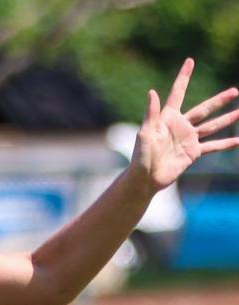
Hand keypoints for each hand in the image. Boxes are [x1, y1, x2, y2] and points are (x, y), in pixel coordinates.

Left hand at [134, 58, 238, 190]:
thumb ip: (151, 113)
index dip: (184, 77)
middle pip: (204, 109)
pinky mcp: (193, 152)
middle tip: (235, 91)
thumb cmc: (141, 155)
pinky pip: (212, 146)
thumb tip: (152, 91)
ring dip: (227, 119)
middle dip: (219, 100)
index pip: (178, 93)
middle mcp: (181, 125)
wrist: (145, 178)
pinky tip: (238, 140)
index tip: (190, 61)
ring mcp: (189, 138)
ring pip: (212, 126)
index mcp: (168, 117)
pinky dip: (225, 144)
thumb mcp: (145, 133)